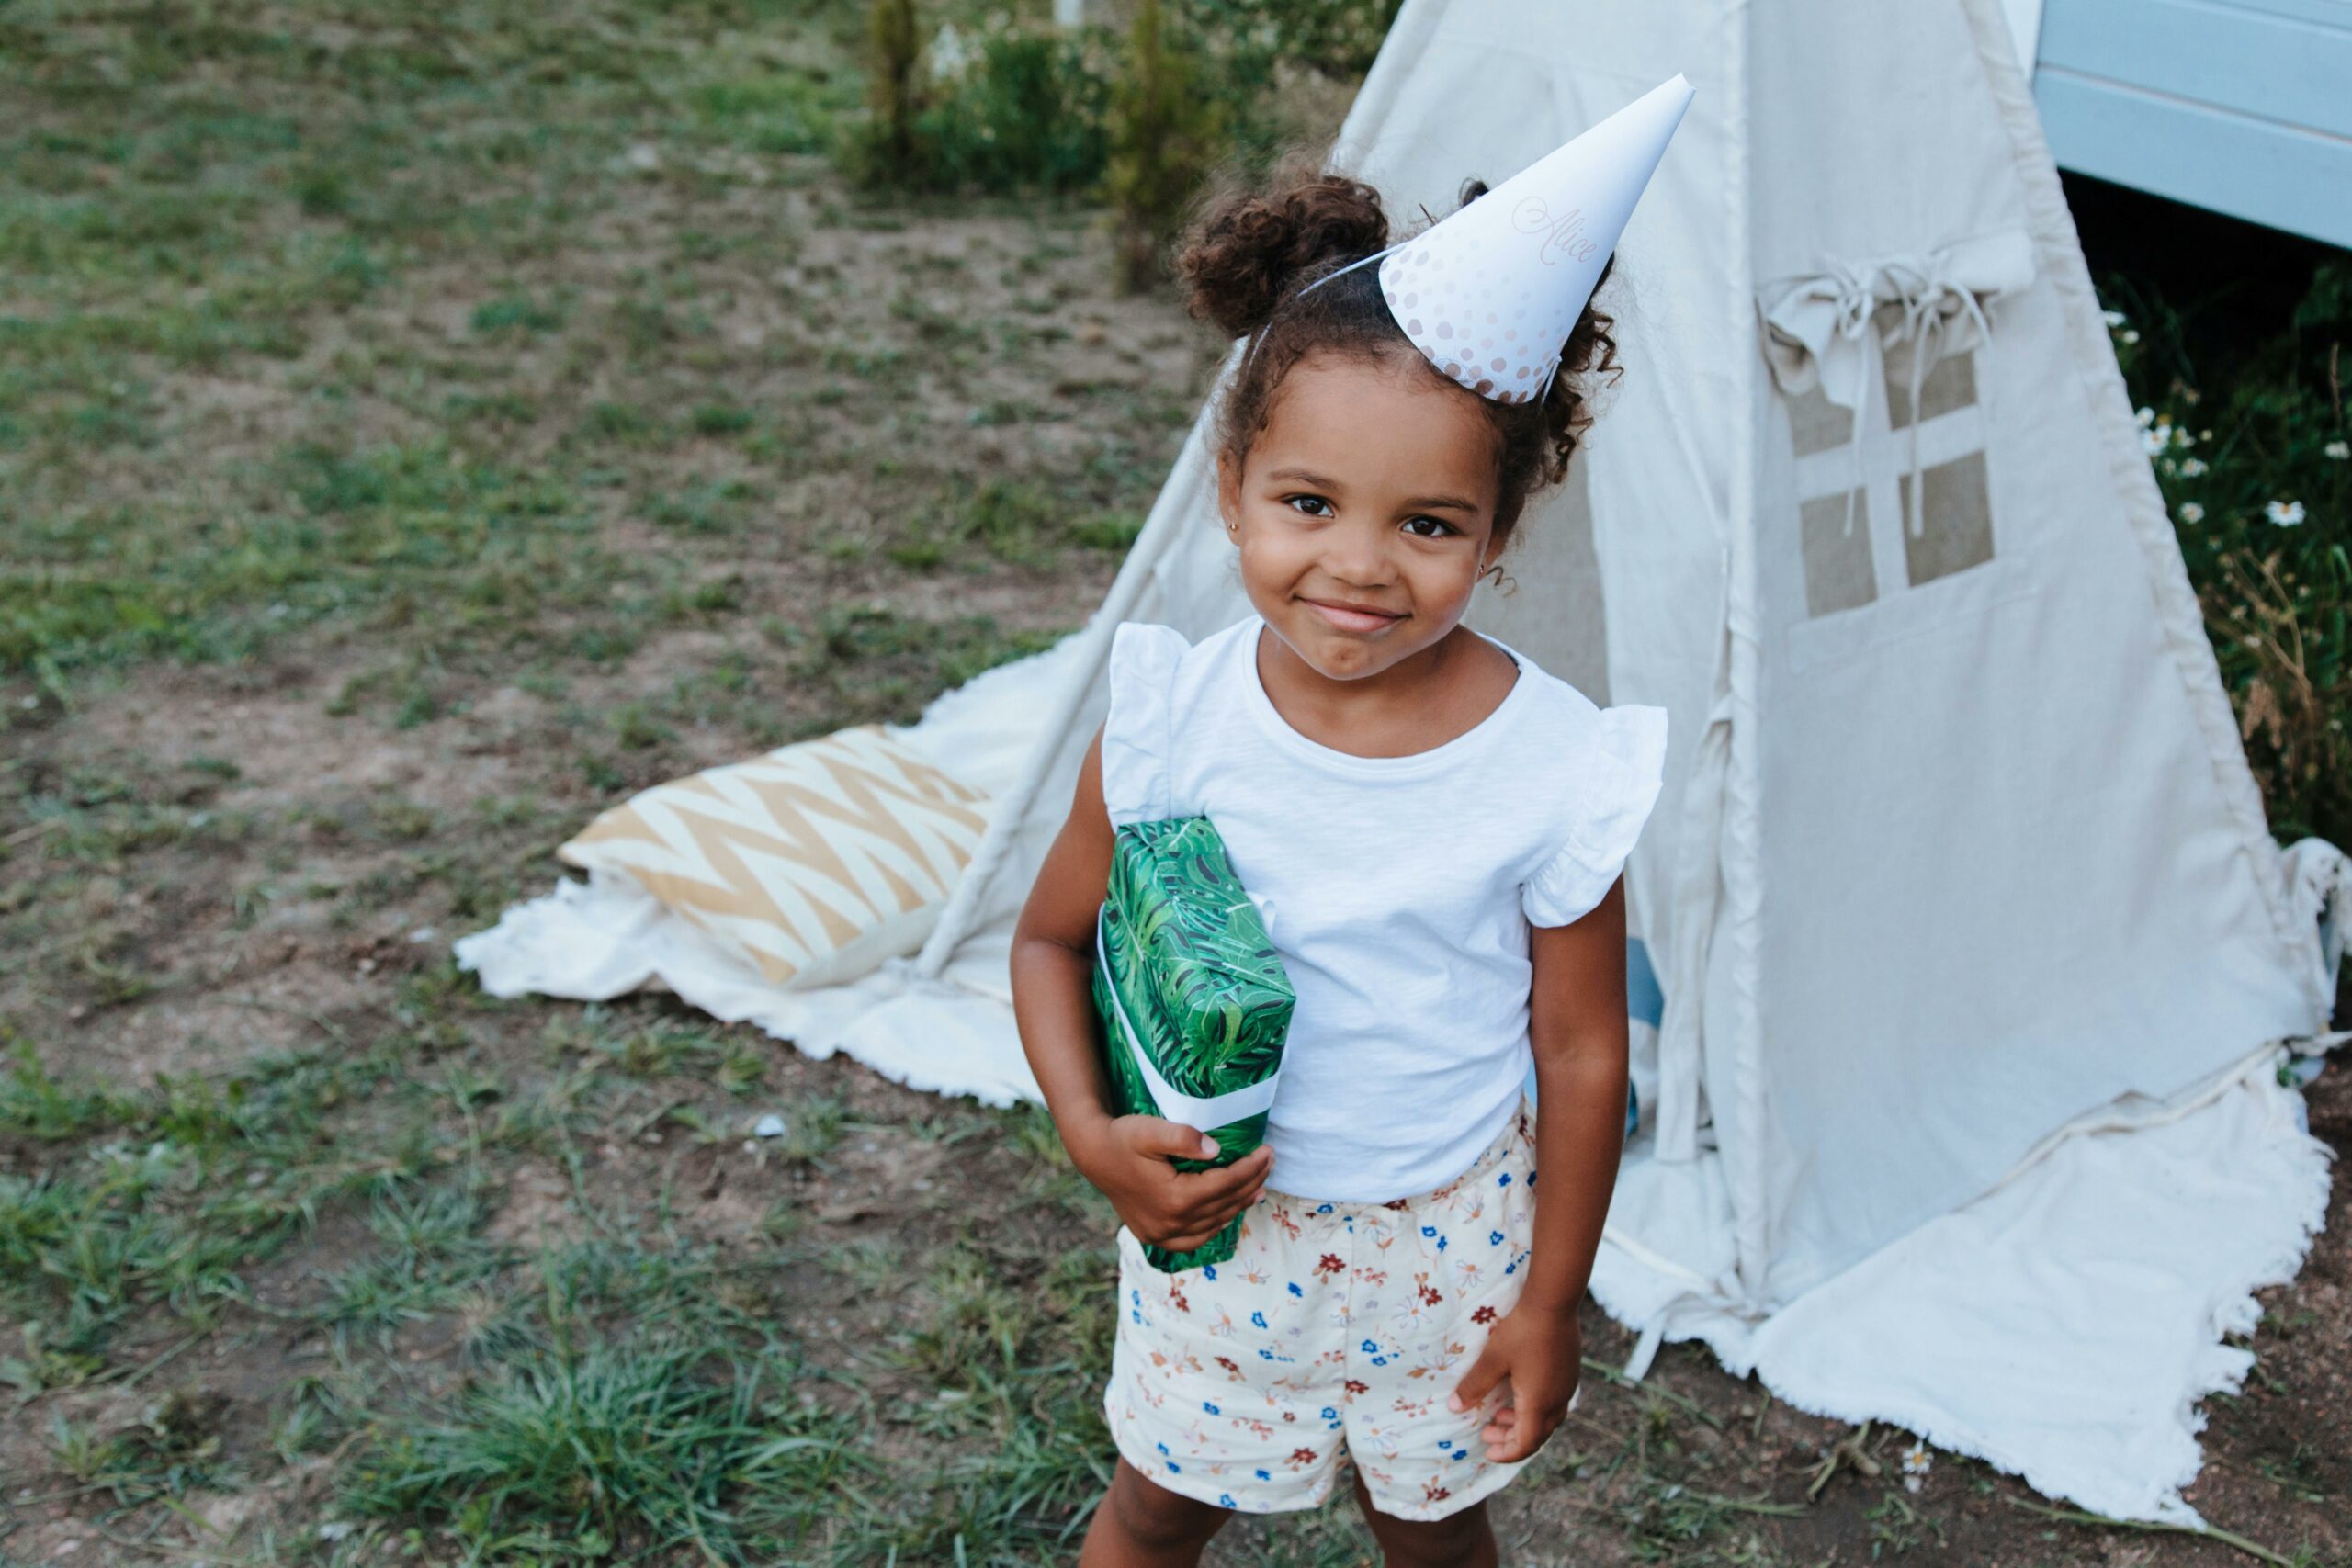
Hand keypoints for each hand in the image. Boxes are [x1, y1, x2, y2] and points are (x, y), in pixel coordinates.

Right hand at [1070, 1115, 1273, 1251]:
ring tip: (1258, 1187)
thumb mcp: (1152, 1130)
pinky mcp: (1155, 1236)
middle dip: (1251, 1182)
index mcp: (1175, 1198)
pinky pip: (1194, 1239)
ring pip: (1213, 1224)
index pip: (1226, 1184)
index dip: (1251, 1168)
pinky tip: (1225, 1213)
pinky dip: (1214, 1226)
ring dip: (1238, 1205)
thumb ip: (1184, 1138)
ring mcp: (1163, 1234)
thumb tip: (1217, 1151)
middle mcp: (1172, 1223)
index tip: (1268, 1151)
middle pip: (1224, 1204)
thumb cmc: (1123, 1137)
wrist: (1093, 1155)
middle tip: (1270, 1163)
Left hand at [1448, 1297, 1581, 1462]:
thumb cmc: (1521, 1331)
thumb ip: (1475, 1385)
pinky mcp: (1570, 1373)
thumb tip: (1455, 1407)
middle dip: (1511, 1440)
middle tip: (1486, 1433)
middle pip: (1537, 1435)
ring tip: (1499, 1414)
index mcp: (1539, 1403)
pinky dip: (1534, 1409)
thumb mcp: (1493, 1358)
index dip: (1506, 1453)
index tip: (1487, 1451)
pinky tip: (1519, 1393)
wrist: (1554, 1302)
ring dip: (1523, 1424)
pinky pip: (1553, 1404)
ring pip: (1547, 1420)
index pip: (1525, 1443)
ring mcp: (1567, 1387)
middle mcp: (1557, 1401)